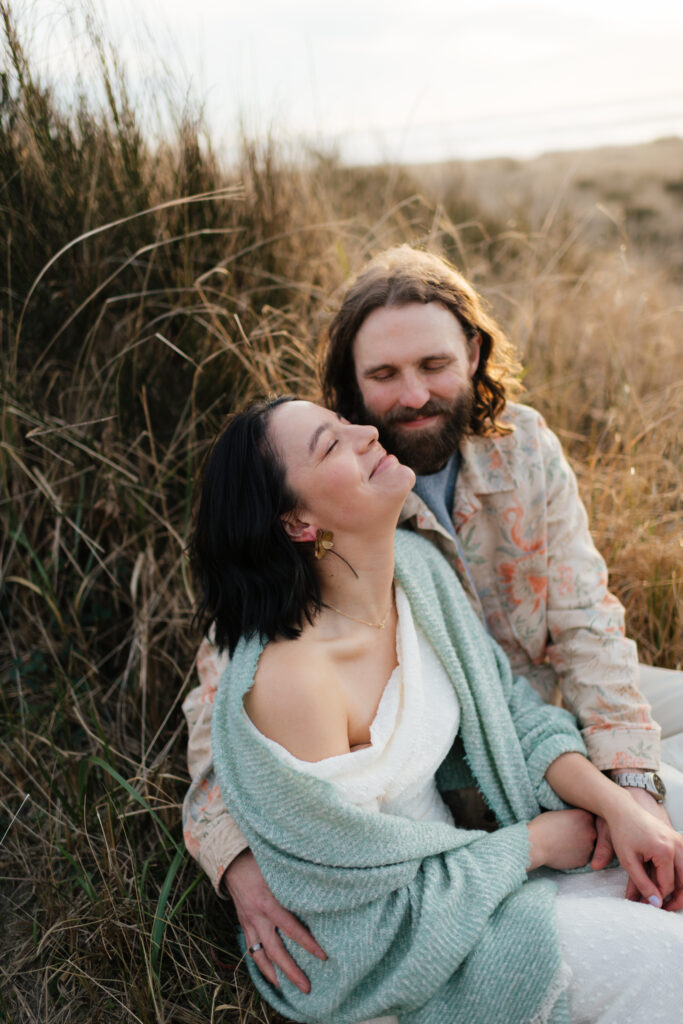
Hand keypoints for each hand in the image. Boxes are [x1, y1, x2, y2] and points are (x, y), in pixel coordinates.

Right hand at [221, 849, 326, 991]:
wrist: (230, 861)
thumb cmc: (258, 861)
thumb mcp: (277, 871)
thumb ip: (294, 885)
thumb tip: (321, 893)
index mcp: (268, 902)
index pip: (292, 929)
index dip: (308, 944)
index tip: (323, 956)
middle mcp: (257, 917)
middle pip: (276, 951)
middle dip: (291, 971)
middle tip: (306, 988)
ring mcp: (248, 923)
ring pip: (260, 956)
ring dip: (273, 975)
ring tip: (286, 988)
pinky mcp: (243, 924)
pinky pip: (250, 949)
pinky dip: (260, 963)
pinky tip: (269, 972)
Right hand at [527, 809, 596, 870]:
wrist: (535, 843)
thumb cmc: (543, 825)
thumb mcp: (561, 812)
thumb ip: (574, 817)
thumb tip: (578, 822)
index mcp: (586, 816)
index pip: (590, 817)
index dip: (581, 820)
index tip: (572, 822)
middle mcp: (592, 831)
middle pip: (592, 831)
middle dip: (583, 833)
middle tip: (568, 834)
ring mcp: (589, 847)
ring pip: (588, 845)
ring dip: (580, 845)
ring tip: (564, 843)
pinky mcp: (584, 861)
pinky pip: (583, 857)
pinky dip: (576, 855)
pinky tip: (564, 852)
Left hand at [592, 788, 682, 909]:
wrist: (624, 809)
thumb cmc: (622, 833)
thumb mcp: (628, 861)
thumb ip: (641, 883)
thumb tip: (657, 904)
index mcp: (664, 851)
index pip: (667, 885)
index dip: (658, 897)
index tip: (648, 905)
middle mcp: (677, 846)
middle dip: (676, 899)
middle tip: (664, 909)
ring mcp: (680, 841)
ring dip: (680, 889)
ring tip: (668, 900)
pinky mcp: (679, 839)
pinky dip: (679, 876)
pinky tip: (669, 885)